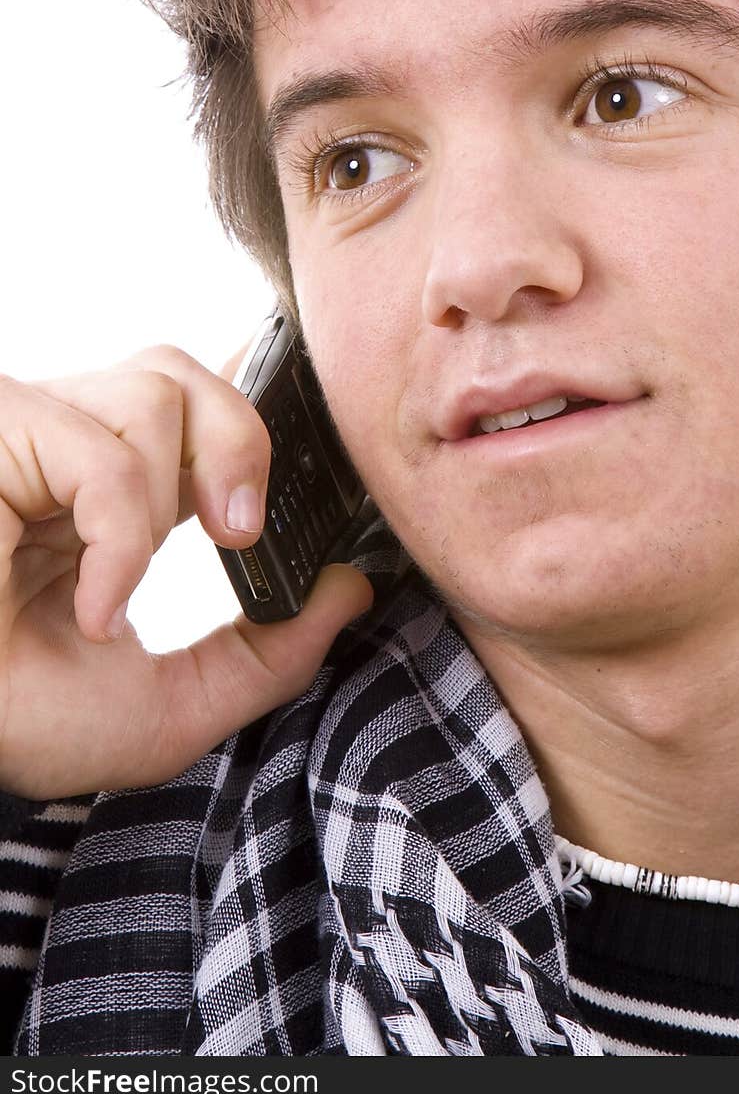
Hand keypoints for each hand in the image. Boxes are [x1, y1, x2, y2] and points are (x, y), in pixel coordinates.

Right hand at [0, 345, 372, 798]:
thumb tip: (349, 591)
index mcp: (103, 493)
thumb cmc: (23, 722)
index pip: (192, 408)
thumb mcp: (175, 705)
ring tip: (124, 586)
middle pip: (183, 371)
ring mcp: (27, 434)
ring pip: (155, 390)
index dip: (250, 412)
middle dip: (241, 440)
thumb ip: (268, 654)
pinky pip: (100, 456)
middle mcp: (64, 449)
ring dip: (164, 504)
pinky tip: (96, 605)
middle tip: (242, 533)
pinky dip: (120, 540)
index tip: (305, 458)